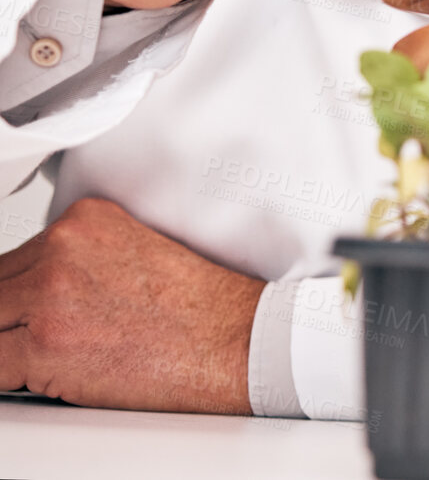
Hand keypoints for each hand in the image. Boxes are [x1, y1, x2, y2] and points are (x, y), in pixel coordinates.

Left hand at [0, 198, 263, 412]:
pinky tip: (43, 377)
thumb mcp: (135, 257)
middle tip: (38, 337)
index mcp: (86, 220)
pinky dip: (9, 378)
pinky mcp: (44, 345)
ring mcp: (49, 294)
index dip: (15, 296)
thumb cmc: (202, 311)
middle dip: (8, 318)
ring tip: (48, 358)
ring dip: (8, 345)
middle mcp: (62, 247)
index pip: (12, 259)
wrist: (237, 340)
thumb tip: (36, 294)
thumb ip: (80, 263)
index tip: (28, 314)